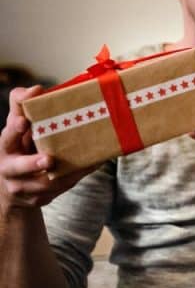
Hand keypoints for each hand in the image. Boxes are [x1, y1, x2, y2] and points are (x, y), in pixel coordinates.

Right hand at [0, 87, 94, 209]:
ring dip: (66, 173)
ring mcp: (23, 187)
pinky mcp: (40, 198)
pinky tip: (94, 164)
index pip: (7, 137)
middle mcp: (9, 169)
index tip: (23, 121)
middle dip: (32, 164)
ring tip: (86, 161)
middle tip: (48, 159)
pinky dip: (78, 176)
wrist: (15, 186)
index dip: (15, 129)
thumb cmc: (19, 148)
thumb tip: (35, 89)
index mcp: (5, 147)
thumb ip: (22, 107)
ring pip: (45, 183)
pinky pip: (61, 188)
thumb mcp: (16, 127)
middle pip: (18, 168)